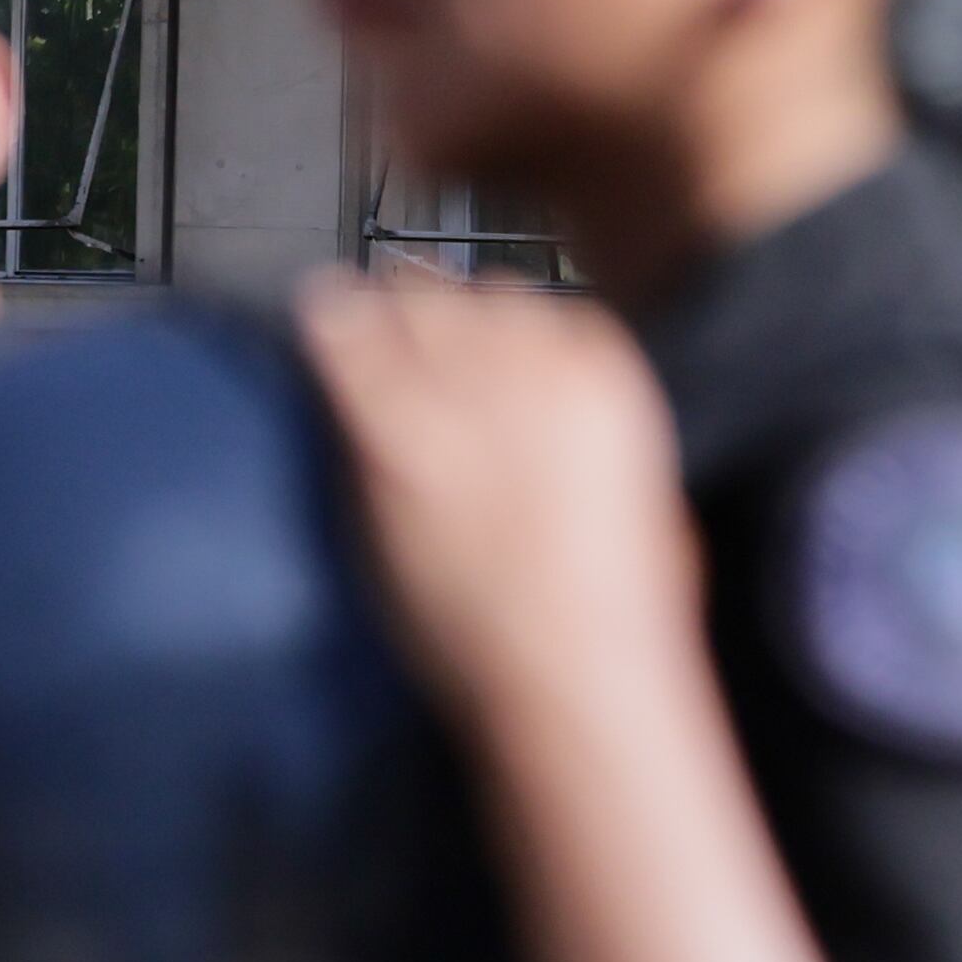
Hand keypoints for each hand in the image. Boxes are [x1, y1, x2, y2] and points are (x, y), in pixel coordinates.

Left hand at [296, 267, 706, 723]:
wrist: (573, 666)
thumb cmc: (622, 609)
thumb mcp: (645, 499)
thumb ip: (597, 444)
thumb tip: (568, 436)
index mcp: (603, 375)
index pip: (545, 310)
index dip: (505, 325)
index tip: (484, 340)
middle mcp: (534, 364)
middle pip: (476, 296)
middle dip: (444, 307)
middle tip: (412, 313)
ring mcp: (462, 396)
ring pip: (414, 308)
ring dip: (387, 308)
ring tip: (358, 302)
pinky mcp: (396, 439)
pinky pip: (352, 353)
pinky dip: (332, 327)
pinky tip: (315, 312)